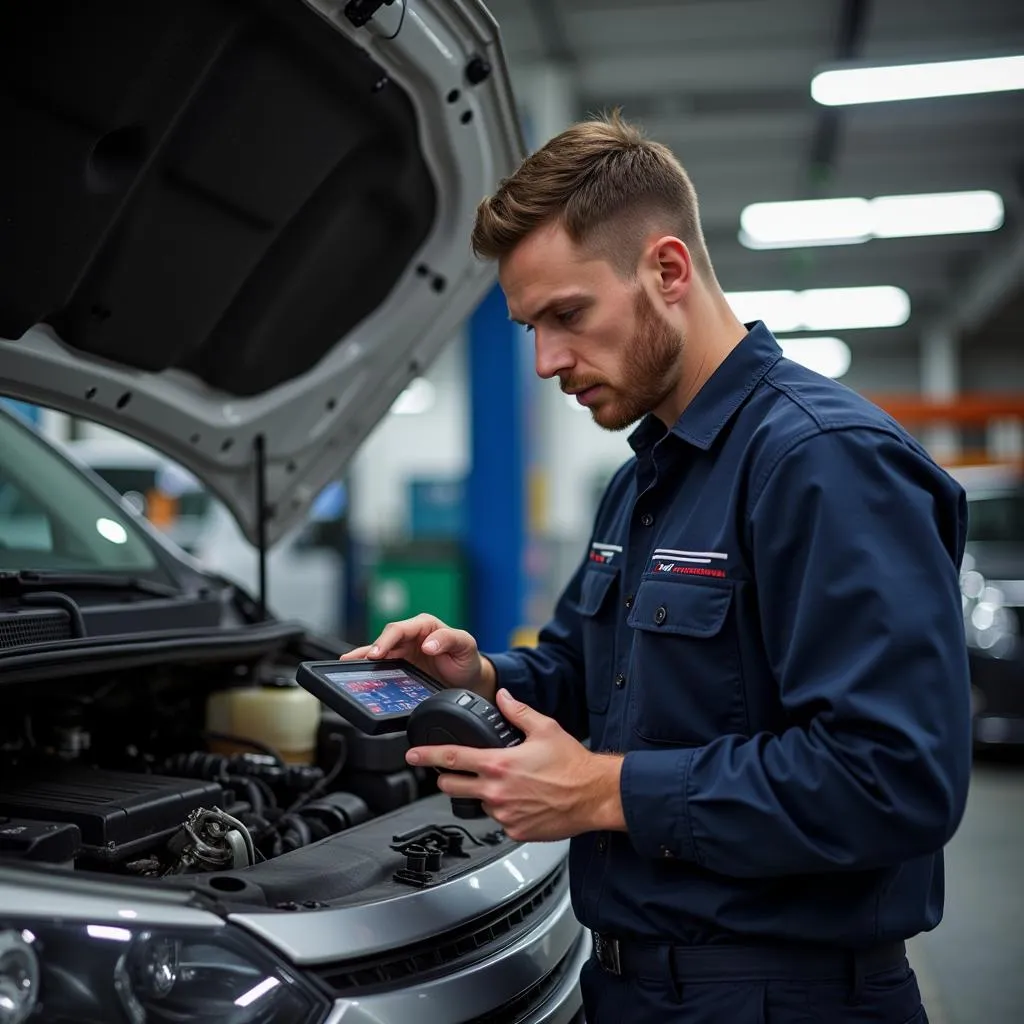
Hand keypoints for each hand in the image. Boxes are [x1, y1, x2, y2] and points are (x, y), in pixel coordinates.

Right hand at [341, 613, 494, 698]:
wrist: (468, 680)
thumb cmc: (466, 658)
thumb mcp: (465, 645)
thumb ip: (449, 639)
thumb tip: (428, 643)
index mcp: (425, 625)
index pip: (400, 629)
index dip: (387, 640)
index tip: (378, 652)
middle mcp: (411, 636)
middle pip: (386, 639)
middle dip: (371, 648)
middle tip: (361, 660)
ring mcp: (404, 651)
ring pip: (379, 650)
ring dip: (364, 656)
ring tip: (348, 662)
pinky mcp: (400, 665)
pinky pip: (382, 664)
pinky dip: (369, 667)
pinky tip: (356, 670)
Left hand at [406, 689, 625, 841]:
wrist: (594, 795)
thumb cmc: (573, 764)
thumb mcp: (544, 728)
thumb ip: (518, 711)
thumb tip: (502, 697)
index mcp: (499, 764)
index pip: (451, 759)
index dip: (426, 756)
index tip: (412, 755)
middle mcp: (496, 791)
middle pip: (452, 787)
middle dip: (448, 779)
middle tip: (455, 773)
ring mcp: (504, 814)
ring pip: (477, 803)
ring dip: (482, 793)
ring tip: (505, 784)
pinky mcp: (515, 831)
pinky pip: (499, 819)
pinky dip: (504, 810)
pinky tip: (521, 800)